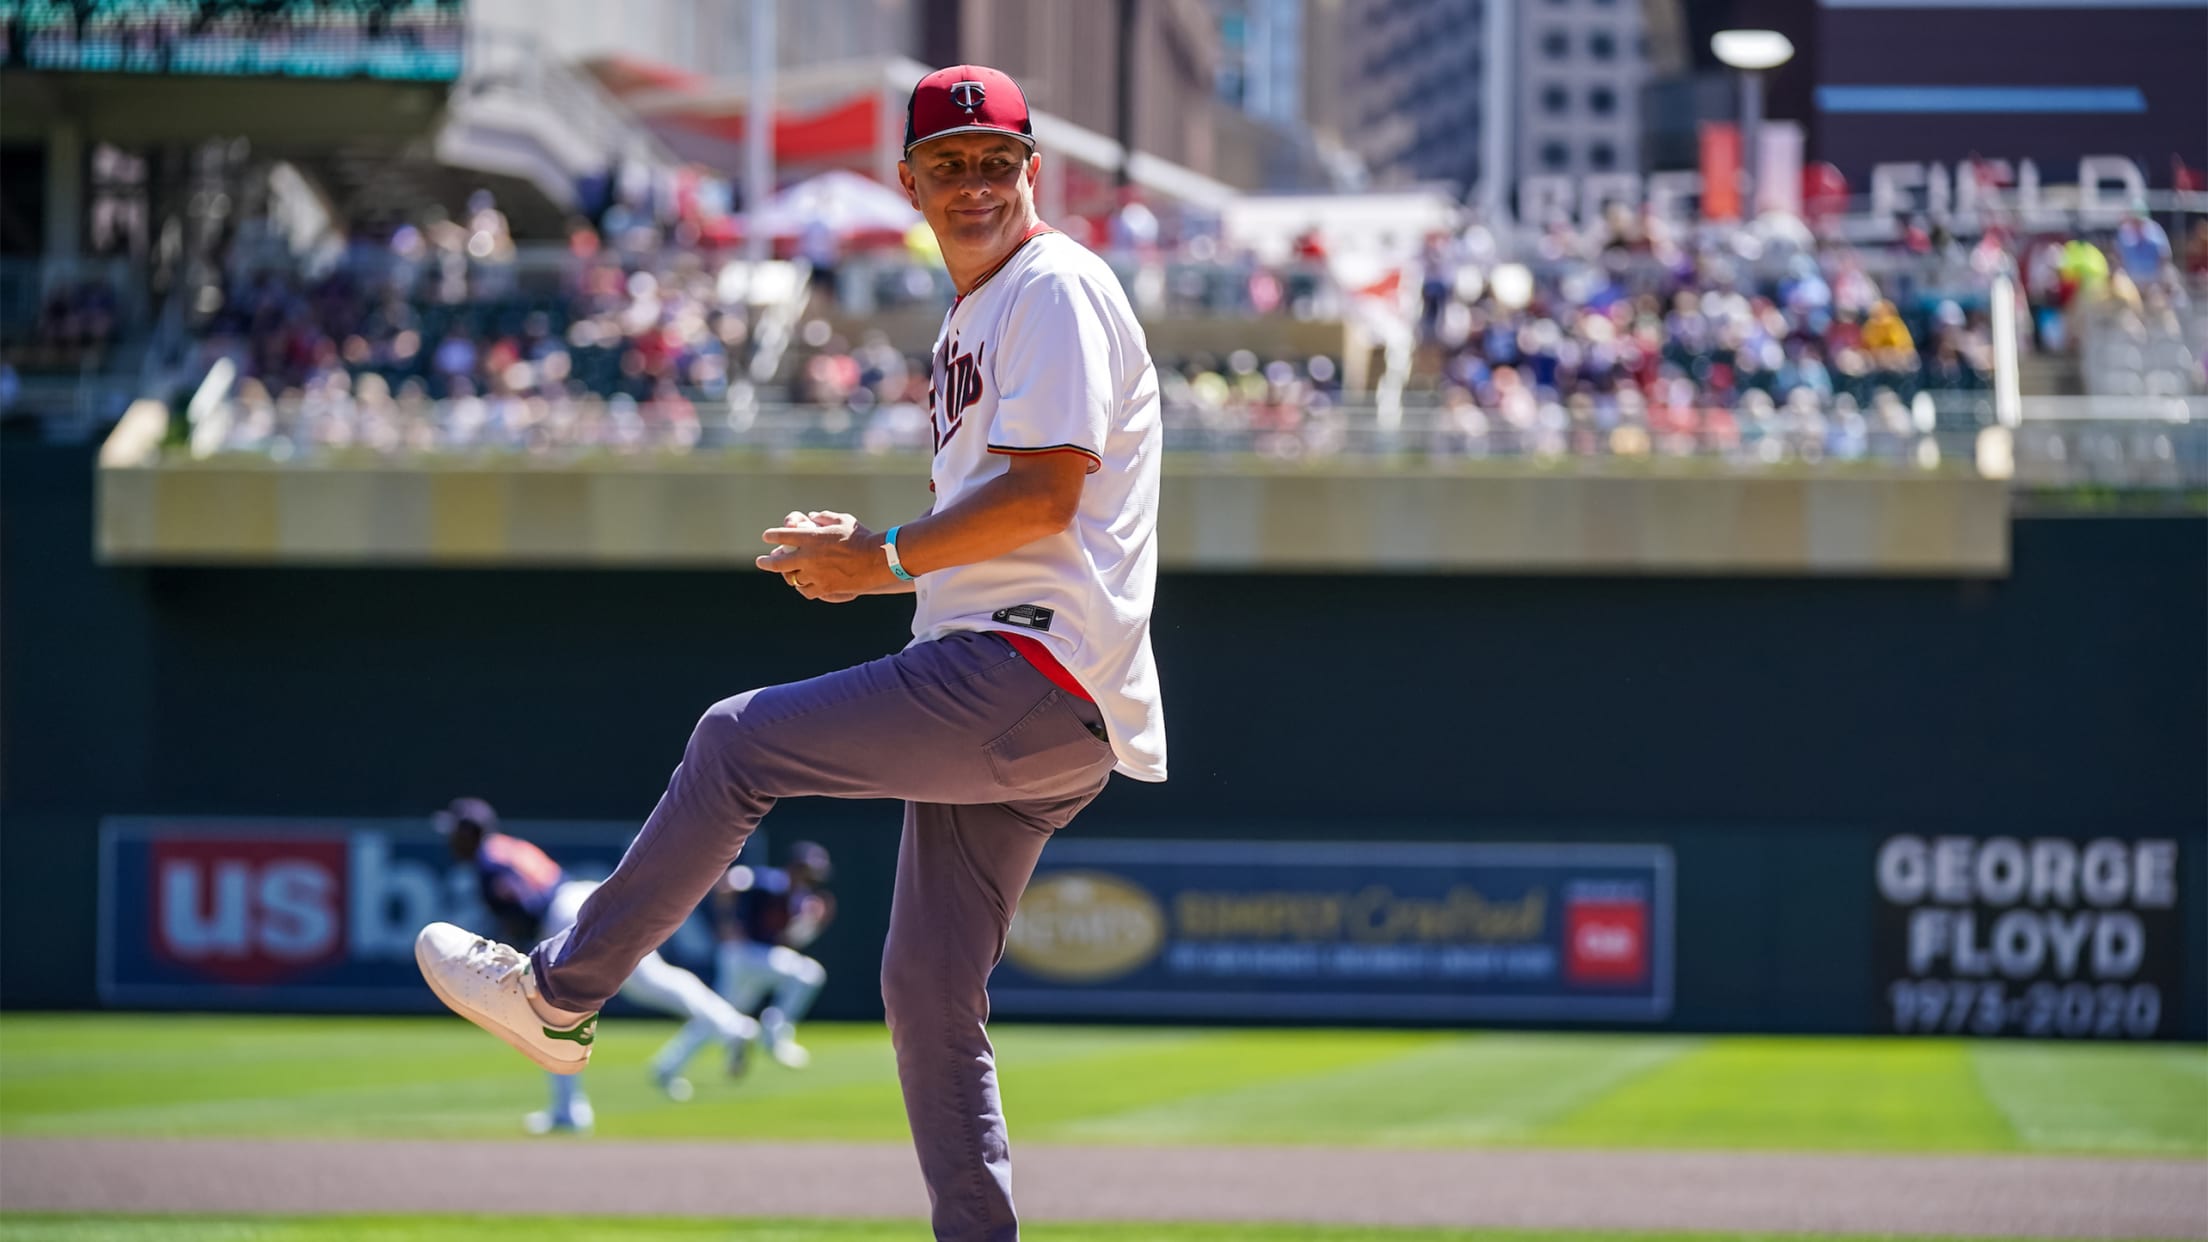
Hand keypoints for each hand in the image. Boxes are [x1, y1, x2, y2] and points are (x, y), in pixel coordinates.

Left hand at [755, 510, 893, 601]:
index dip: (773, 536)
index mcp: (811, 538)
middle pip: (778, 562)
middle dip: (766, 562)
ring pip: (792, 578)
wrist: (877, 559)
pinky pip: (807, 591)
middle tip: (761, 561)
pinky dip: (804, 587)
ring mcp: (815, 574)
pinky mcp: (825, 588)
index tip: (767, 536)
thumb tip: (812, 517)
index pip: (783, 536)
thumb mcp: (843, 520)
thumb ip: (824, 518)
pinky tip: (803, 586)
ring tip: (787, 575)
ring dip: (789, 575)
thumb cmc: (862, 536)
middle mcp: (809, 557)